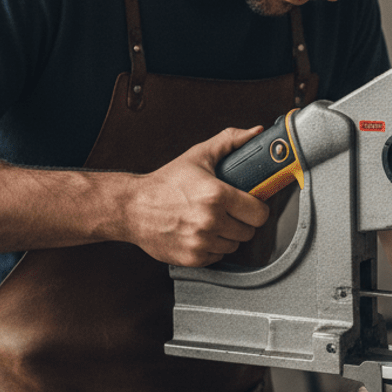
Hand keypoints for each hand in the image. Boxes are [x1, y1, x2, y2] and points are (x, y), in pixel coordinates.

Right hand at [123, 127, 270, 265]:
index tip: (249, 204)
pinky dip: (212, 247)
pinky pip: (218, 256)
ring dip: (227, 235)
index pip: (260, 213)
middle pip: (249, 231)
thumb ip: (230, 141)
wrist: (132, 207)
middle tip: (227, 211)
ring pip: (234, 245)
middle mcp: (210, 220)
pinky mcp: (192, 258)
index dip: (256, 208)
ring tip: (211, 221)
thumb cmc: (165, 183)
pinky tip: (200, 233)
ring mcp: (201, 241)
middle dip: (241, 221)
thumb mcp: (198, 155)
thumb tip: (256, 133)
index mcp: (217, 195)